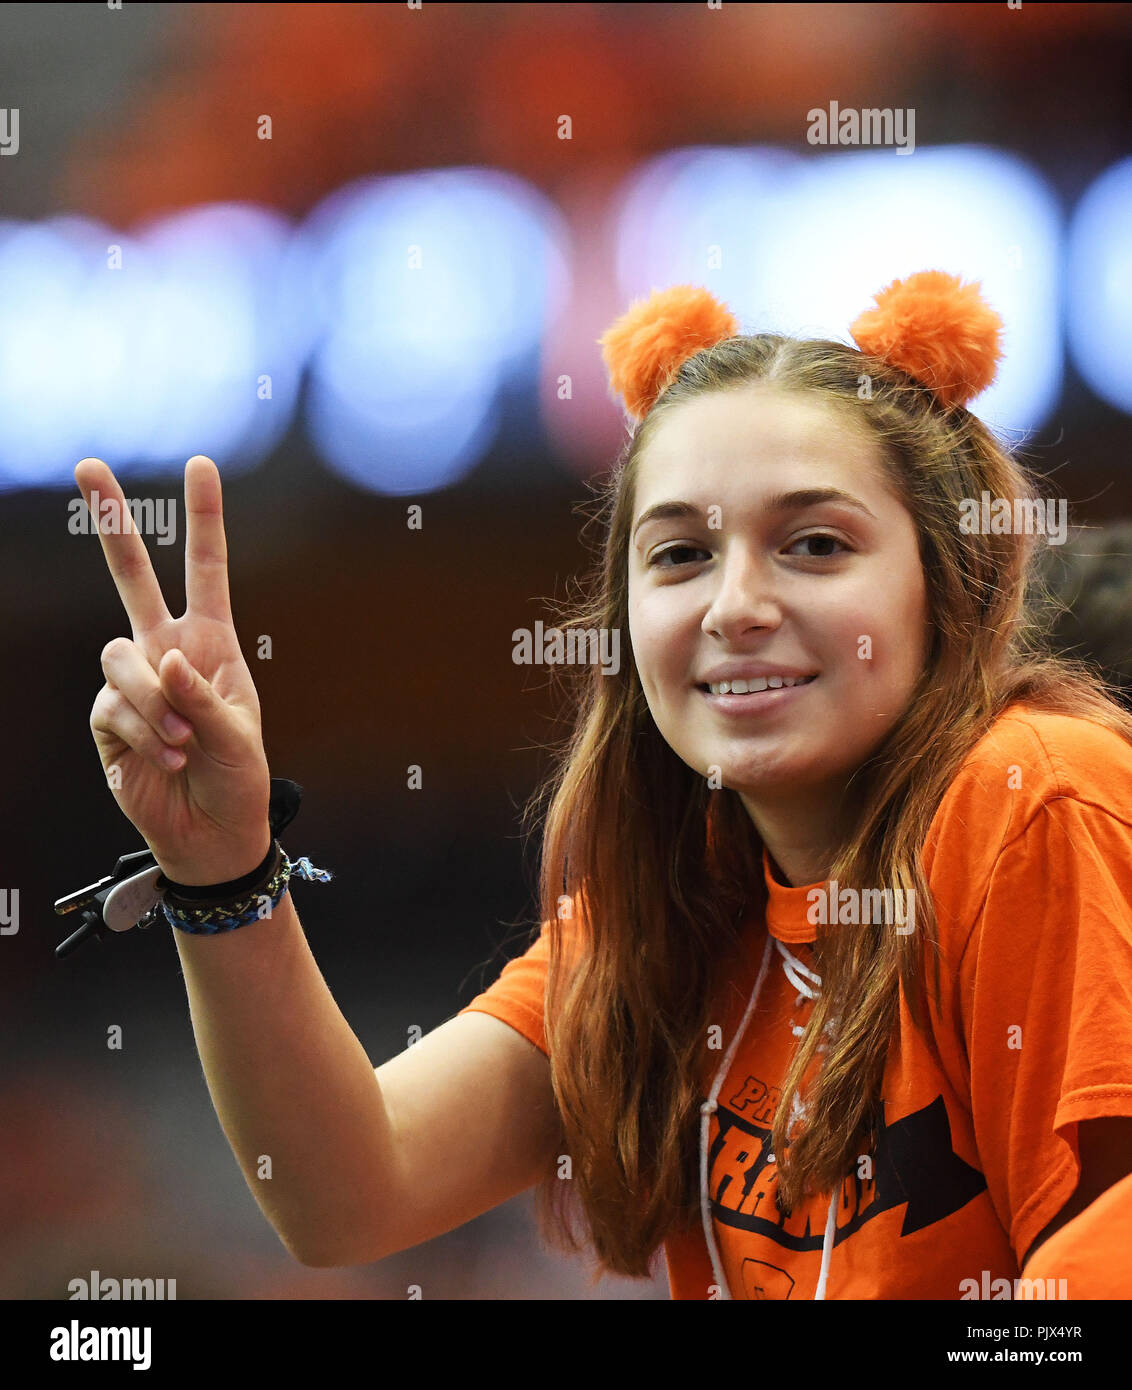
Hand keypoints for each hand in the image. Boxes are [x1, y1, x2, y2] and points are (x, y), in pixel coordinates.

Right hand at [79, 455, 271, 884]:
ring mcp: (134, 682)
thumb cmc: (238, 778)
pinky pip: (115, 705)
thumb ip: (204, 696)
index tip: (200, 464)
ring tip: (185, 743)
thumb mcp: (241, 736)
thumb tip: (162, 657)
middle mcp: (168, 651)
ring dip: (156, 703)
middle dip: (113, 522)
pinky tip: (168, 758)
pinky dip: (146, 733)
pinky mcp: (108, 717)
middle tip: (89, 465)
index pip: (206, 569)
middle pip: (132, 577)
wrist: (211, 832)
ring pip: (121, 657)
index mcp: (212, 642)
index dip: (203, 518)